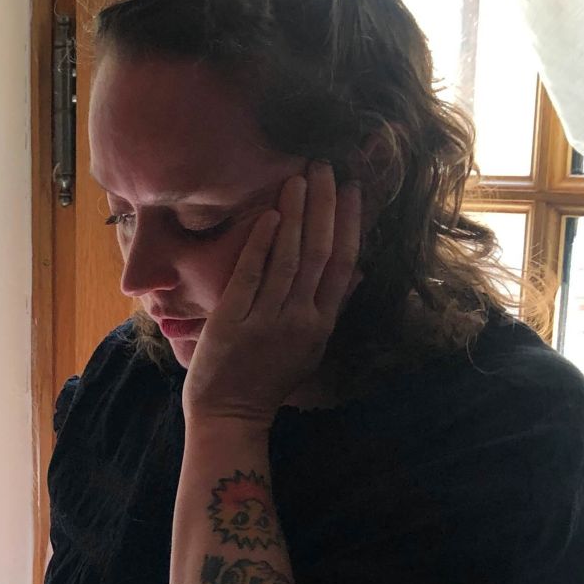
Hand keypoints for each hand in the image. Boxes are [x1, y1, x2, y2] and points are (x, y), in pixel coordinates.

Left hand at [183, 163, 360, 424]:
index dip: (349, 223)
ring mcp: (267, 321)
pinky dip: (262, 243)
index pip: (342, 264)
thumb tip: (353, 274)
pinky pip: (251, 275)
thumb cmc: (266, 381)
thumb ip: (327, 309)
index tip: (352, 189)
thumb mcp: (308, 349)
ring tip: (300, 177)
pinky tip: (270, 213)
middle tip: (325, 166)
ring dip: (297, 214)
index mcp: (320, 325)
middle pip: (319, 252)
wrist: (230, 417)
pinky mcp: (234, 322)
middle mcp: (300, 320)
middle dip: (324, 205)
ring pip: (289, 258)